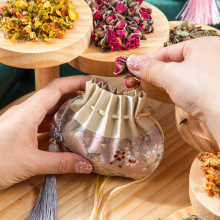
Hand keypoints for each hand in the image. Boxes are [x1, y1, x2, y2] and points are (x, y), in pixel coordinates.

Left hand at [0, 75, 93, 189]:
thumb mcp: (30, 164)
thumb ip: (61, 164)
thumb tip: (86, 165)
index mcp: (28, 112)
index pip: (56, 88)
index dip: (75, 82)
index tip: (93, 83)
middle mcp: (26, 111)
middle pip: (54, 94)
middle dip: (75, 92)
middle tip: (94, 97)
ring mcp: (23, 119)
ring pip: (49, 107)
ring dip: (66, 106)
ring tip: (85, 110)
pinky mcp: (21, 129)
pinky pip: (43, 119)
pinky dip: (57, 120)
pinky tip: (66, 128)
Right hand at [127, 37, 219, 146]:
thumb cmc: (200, 88)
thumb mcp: (169, 75)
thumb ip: (150, 69)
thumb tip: (131, 62)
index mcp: (204, 45)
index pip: (169, 50)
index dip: (151, 59)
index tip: (136, 67)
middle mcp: (211, 58)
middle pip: (177, 66)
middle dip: (165, 77)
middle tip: (149, 81)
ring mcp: (213, 77)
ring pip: (184, 82)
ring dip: (176, 92)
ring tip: (178, 96)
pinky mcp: (213, 94)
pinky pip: (193, 94)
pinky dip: (188, 101)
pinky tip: (191, 107)